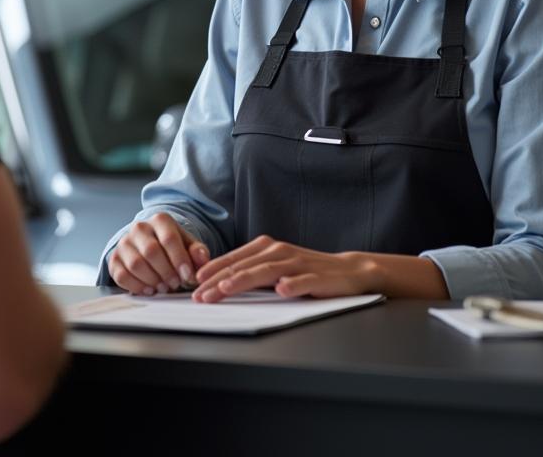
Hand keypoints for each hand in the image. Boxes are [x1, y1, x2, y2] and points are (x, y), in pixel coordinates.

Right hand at [109, 213, 210, 295]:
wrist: (150, 243)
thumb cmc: (172, 246)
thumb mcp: (188, 244)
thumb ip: (198, 251)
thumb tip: (202, 259)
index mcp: (160, 220)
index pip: (169, 238)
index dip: (180, 260)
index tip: (188, 276)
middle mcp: (139, 228)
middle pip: (151, 251)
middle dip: (166, 272)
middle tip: (175, 284)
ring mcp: (124, 242)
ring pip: (136, 264)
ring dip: (152, 280)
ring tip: (164, 287)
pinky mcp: (114, 258)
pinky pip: (121, 275)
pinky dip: (136, 286)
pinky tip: (149, 290)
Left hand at [191, 236, 374, 302]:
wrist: (348, 271)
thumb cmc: (306, 271)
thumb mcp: (275, 268)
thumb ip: (251, 272)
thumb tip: (218, 282)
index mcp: (267, 248)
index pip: (235, 259)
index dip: (213, 271)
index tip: (194, 285)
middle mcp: (280, 251)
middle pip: (245, 266)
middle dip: (219, 280)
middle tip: (200, 295)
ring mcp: (298, 263)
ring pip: (267, 271)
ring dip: (245, 279)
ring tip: (226, 288)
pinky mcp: (318, 277)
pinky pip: (303, 281)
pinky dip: (293, 285)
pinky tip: (282, 290)